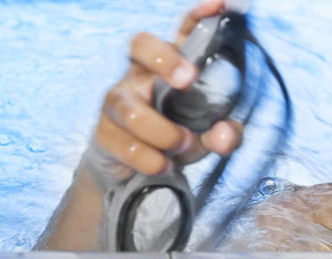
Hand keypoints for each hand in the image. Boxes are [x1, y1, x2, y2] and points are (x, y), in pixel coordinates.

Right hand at [87, 0, 241, 186]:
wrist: (136, 169)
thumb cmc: (177, 135)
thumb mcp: (208, 134)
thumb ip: (225, 134)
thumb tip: (226, 135)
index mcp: (172, 66)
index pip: (183, 32)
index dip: (198, 16)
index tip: (219, 5)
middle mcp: (142, 75)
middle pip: (139, 45)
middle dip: (164, 59)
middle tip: (188, 80)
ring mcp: (119, 101)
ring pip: (131, 108)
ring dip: (164, 132)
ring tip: (184, 145)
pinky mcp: (104, 132)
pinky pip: (124, 144)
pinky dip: (150, 159)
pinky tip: (164, 166)